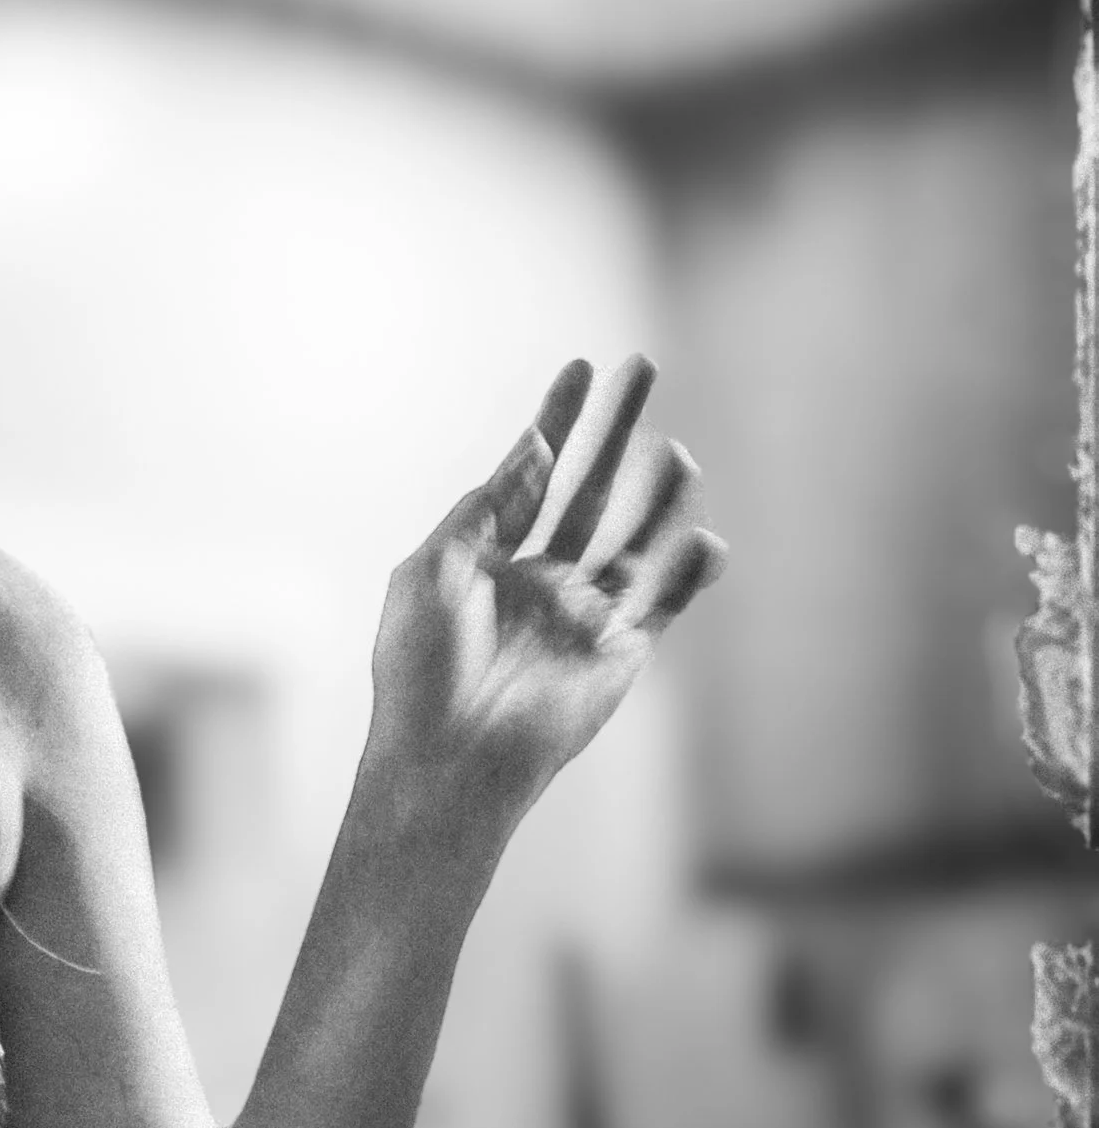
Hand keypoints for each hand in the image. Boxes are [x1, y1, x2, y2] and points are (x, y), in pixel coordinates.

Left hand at [367, 357, 727, 830]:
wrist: (447, 759)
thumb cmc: (422, 670)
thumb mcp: (434, 568)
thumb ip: (488, 504)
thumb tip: (535, 445)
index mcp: (489, 560)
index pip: (532, 474)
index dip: (557, 420)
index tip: (580, 368)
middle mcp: (539, 583)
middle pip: (589, 491)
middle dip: (616, 431)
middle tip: (643, 368)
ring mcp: (581, 618)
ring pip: (635, 540)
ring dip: (658, 497)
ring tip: (675, 455)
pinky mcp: (618, 656)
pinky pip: (665, 604)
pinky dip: (688, 572)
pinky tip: (705, 538)